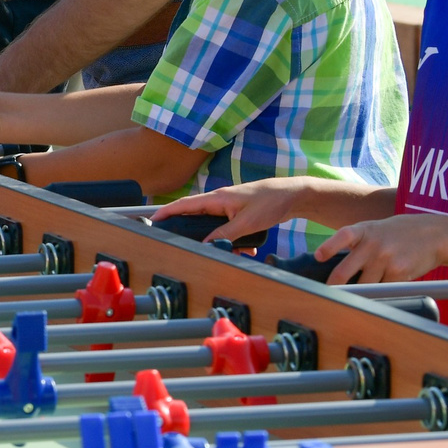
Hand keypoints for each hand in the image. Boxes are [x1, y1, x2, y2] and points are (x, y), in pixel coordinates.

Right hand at [163, 177, 328, 248]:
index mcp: (217, 198)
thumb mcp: (246, 223)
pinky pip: (228, 229)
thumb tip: (205, 244)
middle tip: (183, 244)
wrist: (294, 196)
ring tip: (232, 251)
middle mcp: (220, 201)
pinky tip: (247, 249)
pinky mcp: (239, 213)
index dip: (167, 212)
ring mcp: (229, 207)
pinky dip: (234, 240)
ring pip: (214, 227)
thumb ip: (224, 235)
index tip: (152, 219)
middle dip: (192, 232)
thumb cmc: (271, 201)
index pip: (184, 204)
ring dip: (220, 241)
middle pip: (196, 217)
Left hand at [315, 212, 447, 284]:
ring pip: (363, 285)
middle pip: (345, 271)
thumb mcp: (376, 229)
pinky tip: (382, 290)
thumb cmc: (399, 233)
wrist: (434, 234)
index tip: (319, 257)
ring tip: (359, 294)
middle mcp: (373, 244)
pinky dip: (380, 293)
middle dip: (335, 285)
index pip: (342, 236)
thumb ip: (357, 242)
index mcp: (364, 230)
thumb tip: (336, 266)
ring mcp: (386, 259)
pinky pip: (382, 290)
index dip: (329, 247)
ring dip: (360, 292)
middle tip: (328, 294)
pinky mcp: (399, 273)